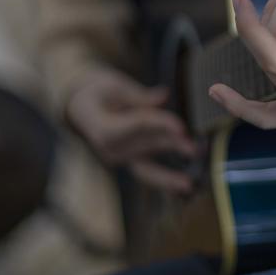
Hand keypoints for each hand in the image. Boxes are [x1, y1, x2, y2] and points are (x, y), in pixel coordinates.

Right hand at [67, 68, 196, 192]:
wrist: (81, 109)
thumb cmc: (97, 93)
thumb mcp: (114, 87)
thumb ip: (140, 96)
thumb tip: (164, 95)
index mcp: (102, 128)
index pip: (137, 125)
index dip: (161, 125)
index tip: (181, 127)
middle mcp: (110, 149)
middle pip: (147, 145)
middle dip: (173, 146)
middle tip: (195, 151)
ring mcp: (119, 158)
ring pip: (150, 163)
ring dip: (173, 166)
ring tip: (193, 178)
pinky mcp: (128, 161)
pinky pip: (150, 171)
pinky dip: (167, 178)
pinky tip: (184, 187)